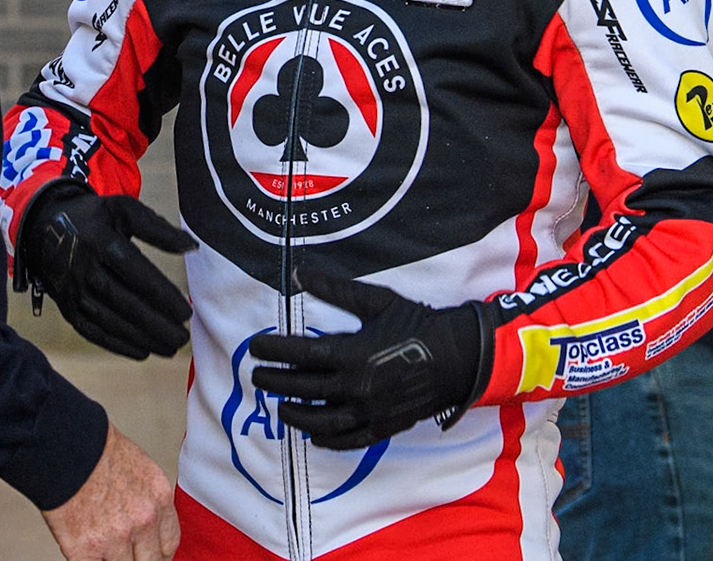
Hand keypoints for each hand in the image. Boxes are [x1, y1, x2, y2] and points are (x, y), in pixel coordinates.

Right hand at [23, 183, 195, 359]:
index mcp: (100, 241)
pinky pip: (94, 332)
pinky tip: (142, 351)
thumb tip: (191, 246)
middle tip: (183, 337)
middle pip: (125, 303)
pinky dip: (118, 345)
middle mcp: (84, 269)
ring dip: (142, 339)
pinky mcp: (68, 309)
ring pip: (111, 322)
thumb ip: (158, 228)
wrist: (46, 230)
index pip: (136, 273)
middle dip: (157, 325)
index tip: (186, 312)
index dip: (162, 296)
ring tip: (170, 347)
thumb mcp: (124, 210)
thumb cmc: (96, 219)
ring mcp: (74, 292)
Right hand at [41, 424, 178, 560]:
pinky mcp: (86, 549)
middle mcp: (143, 520)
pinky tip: (84, 550)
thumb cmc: (94, 449)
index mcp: (159, 498)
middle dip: (138, 560)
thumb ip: (147, 500)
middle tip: (124, 553)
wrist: (62, 445)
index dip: (158, 554)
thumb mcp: (138, 468)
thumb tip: (146, 527)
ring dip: (110, 558)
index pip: (169, 543)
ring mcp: (115, 538)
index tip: (150, 555)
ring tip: (99, 544)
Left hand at [247, 263, 489, 450]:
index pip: (300, 355)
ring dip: (295, 415)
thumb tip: (297, 272)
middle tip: (257, 375)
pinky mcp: (384, 426)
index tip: (255, 347)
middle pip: (302, 388)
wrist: (457, 357)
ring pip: (320, 421)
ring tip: (280, 405)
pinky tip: (313, 434)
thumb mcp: (375, 300)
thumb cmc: (415, 323)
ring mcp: (370, 411)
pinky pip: (349, 439)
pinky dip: (328, 439)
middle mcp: (357, 387)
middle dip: (274, 381)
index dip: (273, 351)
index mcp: (352, 354)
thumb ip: (334, 288)